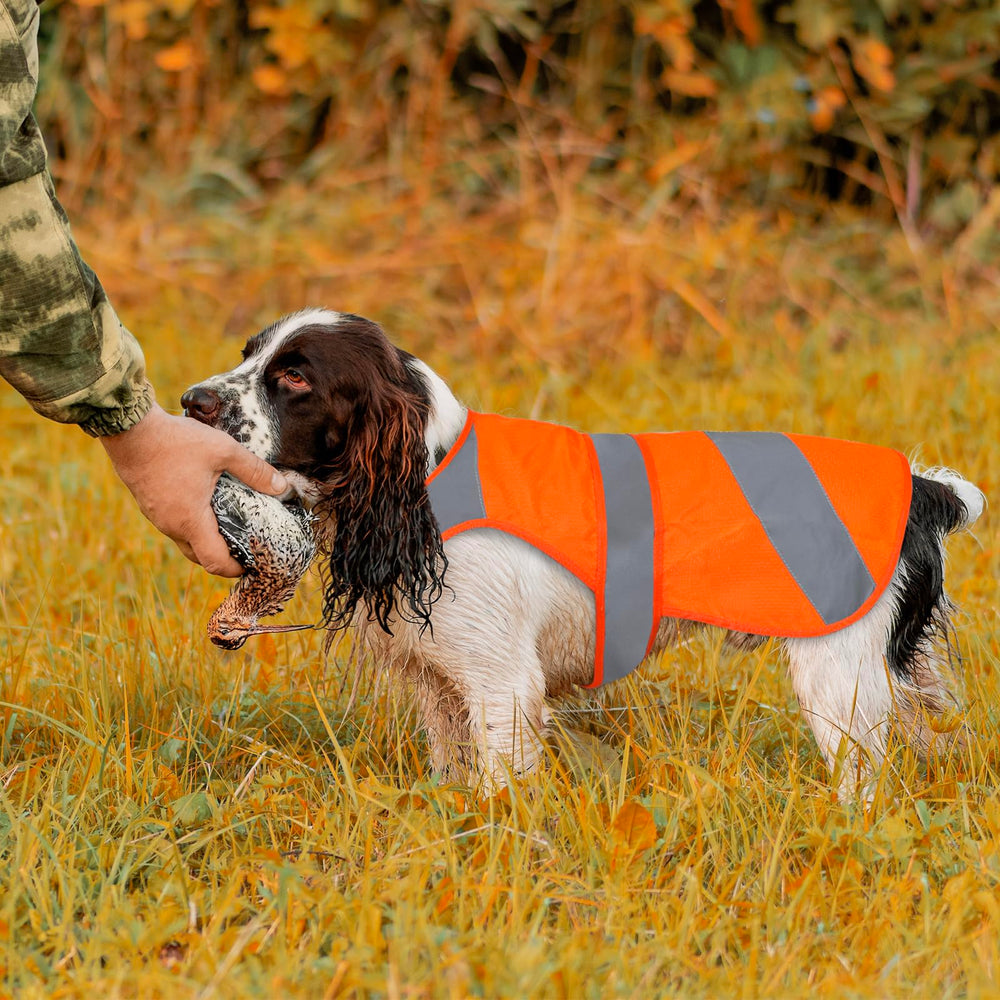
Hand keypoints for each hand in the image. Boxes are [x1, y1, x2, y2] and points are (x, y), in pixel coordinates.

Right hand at [100, 403, 287, 576]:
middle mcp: (171, 526)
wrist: (130, 429)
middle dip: (223, 557)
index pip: (215, 562)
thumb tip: (282, 487)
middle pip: (199, 556)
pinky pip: (174, 525)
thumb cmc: (176, 442)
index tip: (252, 564)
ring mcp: (156, 516)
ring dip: (206, 539)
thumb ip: (254, 470)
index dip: (235, 569)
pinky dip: (191, 525)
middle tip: (245, 547)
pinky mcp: (149, 505)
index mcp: (190, 521)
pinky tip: (206, 505)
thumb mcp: (223, 451)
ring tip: (230, 525)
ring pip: (185, 540)